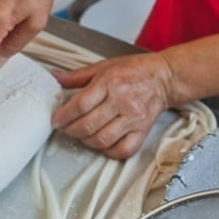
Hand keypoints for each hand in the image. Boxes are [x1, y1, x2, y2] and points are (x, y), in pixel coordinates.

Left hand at [51, 53, 176, 158]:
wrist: (164, 77)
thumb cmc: (134, 70)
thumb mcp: (104, 66)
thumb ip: (77, 75)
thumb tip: (54, 77)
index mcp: (109, 82)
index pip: (80, 105)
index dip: (64, 116)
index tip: (56, 120)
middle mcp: (121, 101)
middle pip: (88, 125)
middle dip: (70, 130)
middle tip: (66, 128)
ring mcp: (133, 118)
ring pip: (102, 140)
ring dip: (86, 141)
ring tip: (81, 135)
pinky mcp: (143, 130)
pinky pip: (124, 150)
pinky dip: (109, 151)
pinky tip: (103, 144)